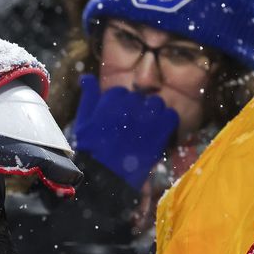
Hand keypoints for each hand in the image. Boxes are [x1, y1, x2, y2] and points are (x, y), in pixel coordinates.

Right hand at [72, 74, 178, 189]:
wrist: (107, 176)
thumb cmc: (91, 151)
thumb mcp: (82, 122)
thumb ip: (88, 97)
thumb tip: (87, 76)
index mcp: (109, 103)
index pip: (118, 92)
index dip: (117, 104)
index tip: (116, 116)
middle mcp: (130, 107)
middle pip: (137, 97)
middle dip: (134, 107)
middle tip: (129, 124)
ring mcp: (148, 119)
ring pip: (156, 103)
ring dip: (151, 112)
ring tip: (145, 125)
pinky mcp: (161, 132)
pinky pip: (171, 116)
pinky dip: (167, 121)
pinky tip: (158, 130)